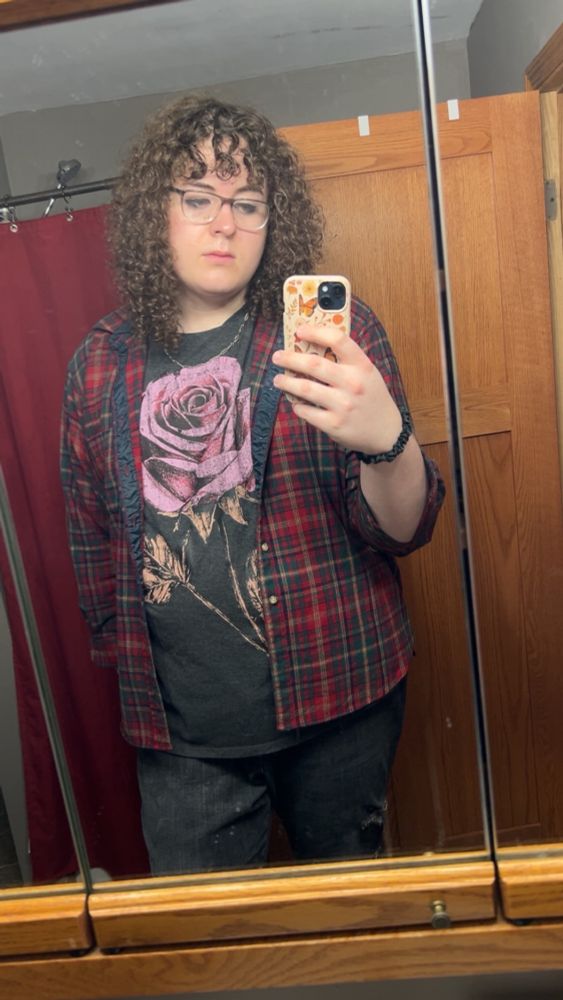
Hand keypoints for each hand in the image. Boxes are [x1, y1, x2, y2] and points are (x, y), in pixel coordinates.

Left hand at [273, 323, 401, 453]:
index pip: (338, 340)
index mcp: (362, 366)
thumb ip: (346, 361)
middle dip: (290, 358)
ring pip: (305, 388)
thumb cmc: (372, 399)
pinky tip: (296, 403)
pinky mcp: (334, 425)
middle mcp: (353, 383)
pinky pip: (306, 412)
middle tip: (277, 357)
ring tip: (278, 380)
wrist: (386, 433)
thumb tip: (312, 346)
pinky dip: (297, 406)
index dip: (316, 332)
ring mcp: (343, 405)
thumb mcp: (368, 374)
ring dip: (286, 382)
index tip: (299, 331)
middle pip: (314, 364)